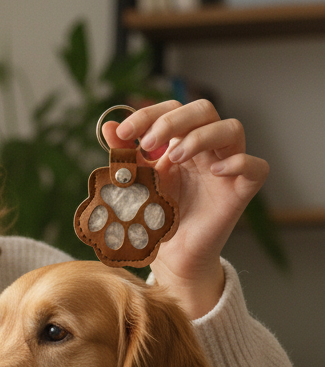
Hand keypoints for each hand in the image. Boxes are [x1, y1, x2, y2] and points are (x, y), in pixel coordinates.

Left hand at [103, 99, 269, 319]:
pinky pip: (257, 167)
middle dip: (174, 120)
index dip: (149, 114)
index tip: (124, 132)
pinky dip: (240, 163)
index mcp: (180, 142)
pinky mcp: (241, 191)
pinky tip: (216, 172)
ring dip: (202, 136)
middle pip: (204, 110)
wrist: (171, 257)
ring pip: (232, 129)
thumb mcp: (137, 184)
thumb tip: (109, 126)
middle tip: (148, 143)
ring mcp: (226, 168)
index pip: (173, 109)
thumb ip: (125, 156)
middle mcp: (206, 149)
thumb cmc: (156, 219)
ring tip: (176, 157)